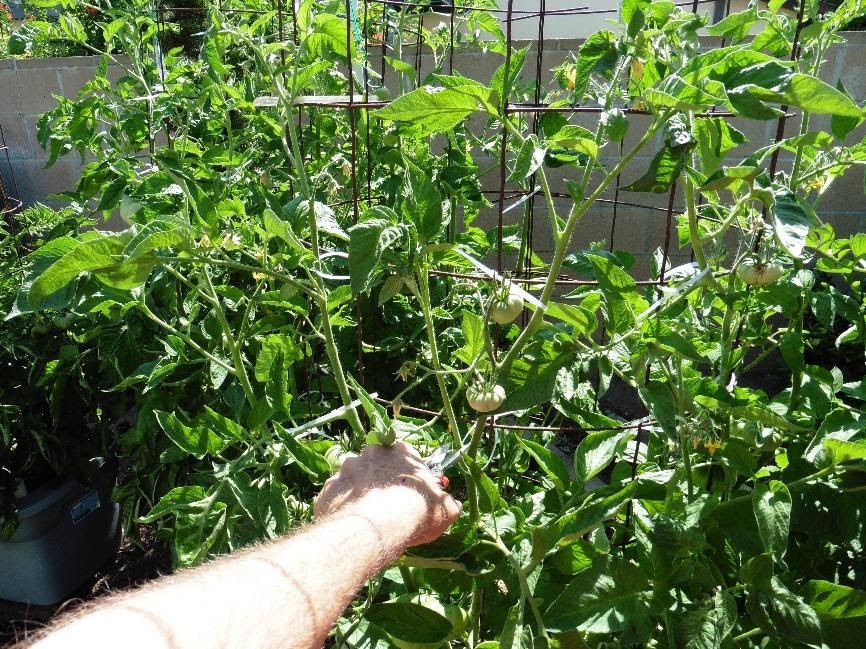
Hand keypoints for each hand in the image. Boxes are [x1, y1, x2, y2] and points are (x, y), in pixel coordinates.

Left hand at [314, 442, 461, 545]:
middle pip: (376, 463)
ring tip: (366, 518)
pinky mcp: (330, 487)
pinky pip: (336, 496)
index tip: (408, 492)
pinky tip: (351, 524)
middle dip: (379, 480)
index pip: (404, 455)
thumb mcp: (445, 511)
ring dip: (358, 492)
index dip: (406, 475)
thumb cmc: (416, 513)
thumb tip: (454, 506)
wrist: (377, 528)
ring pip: (353, 478)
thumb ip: (449, 504)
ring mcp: (347, 468)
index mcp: (400, 451)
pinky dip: (342, 507)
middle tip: (386, 505)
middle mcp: (371, 452)